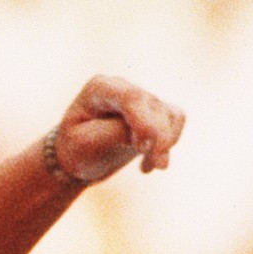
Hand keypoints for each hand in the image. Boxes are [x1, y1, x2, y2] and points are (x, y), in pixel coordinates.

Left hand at [51, 75, 185, 182]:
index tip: (145, 148)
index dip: (144, 121)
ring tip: (148, 166)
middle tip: (157, 166)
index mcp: (99, 89)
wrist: (79, 157)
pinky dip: (170, 142)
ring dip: (165, 144)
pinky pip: (176, 119)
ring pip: (168, 113)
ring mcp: (140, 97)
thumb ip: (115, 133)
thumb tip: (150, 133)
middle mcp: (122, 86)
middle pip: (152, 106)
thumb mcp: (84, 144)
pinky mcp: (154, 110)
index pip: (131, 97)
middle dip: (159, 138)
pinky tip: (150, 163)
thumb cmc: (76, 149)